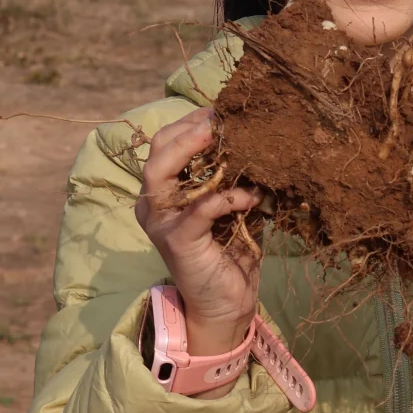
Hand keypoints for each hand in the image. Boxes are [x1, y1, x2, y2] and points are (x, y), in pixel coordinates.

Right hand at [135, 110, 262, 378]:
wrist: (228, 303)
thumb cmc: (232, 249)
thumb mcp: (234, 203)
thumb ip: (235, 173)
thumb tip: (258, 137)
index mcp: (164, 190)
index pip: (166, 142)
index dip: (191, 122)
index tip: (223, 109)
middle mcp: (153, 203)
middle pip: (157, 150)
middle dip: (188, 129)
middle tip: (219, 118)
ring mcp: (161, 222)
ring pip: (161, 173)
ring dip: (194, 151)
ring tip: (222, 138)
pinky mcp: (176, 242)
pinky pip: (198, 209)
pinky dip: (225, 197)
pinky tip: (250, 195)